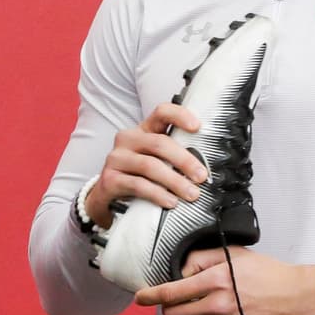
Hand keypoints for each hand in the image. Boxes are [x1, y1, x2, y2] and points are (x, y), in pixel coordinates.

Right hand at [86, 103, 207, 227]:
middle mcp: (128, 139)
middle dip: (184, 160)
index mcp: (144, 130)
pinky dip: (158, 194)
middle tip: (201, 176)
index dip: (180, 116)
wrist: (109, 198)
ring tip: (191, 194)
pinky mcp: (109, 179)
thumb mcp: (158, 161)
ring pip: (150, 166)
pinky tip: (170, 201)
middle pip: (159, 143)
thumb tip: (205, 169)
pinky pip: (138, 185)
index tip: (197, 127)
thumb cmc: (140, 175)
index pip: (161, 112)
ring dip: (175, 181)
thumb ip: (176, 157)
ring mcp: (116, 158)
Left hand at [134, 247, 314, 314]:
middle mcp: (219, 307)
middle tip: (189, 304)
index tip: (140, 298)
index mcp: (216, 281)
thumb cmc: (266, 274)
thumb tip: (179, 272)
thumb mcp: (234, 256)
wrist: (297, 297)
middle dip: (175, 310)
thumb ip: (202, 259)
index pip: (170, 293)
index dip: (150, 296)